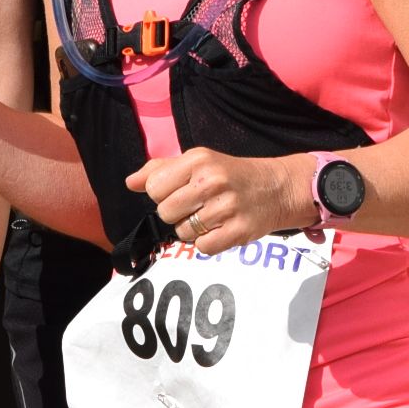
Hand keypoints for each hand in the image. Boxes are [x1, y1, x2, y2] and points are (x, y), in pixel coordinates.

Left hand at [128, 149, 309, 254]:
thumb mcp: (198, 162)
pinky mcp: (238, 231)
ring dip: (193, 230)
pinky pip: (203, 247)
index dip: (162, 195)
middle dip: (177, 214)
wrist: (278, 187)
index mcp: (198, 160)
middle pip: (166, 213)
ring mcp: (226, 207)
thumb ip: (161, 170)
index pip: (154, 188)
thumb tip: (130, 183)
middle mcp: (211, 181)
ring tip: (212, 217)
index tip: (179, 192)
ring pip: (183, 233)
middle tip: (197, 206)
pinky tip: (221, 228)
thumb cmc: (231, 175)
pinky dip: (209, 242)